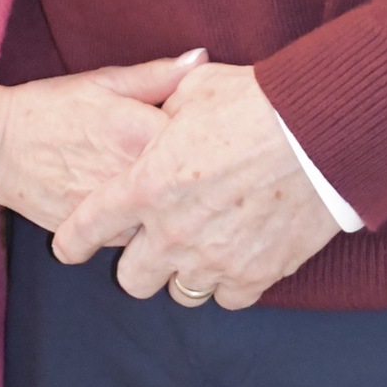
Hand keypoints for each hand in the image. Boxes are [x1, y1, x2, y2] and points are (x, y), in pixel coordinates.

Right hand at [0, 49, 207, 232]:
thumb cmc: (50, 107)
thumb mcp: (104, 82)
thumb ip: (157, 75)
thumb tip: (201, 57)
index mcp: (140, 131)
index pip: (201, 139)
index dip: (210, 135)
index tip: (213, 131)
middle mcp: (132, 175)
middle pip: (190, 184)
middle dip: (198, 176)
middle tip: (204, 165)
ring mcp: (116, 210)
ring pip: (166, 217)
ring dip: (174, 206)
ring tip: (181, 193)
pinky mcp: (99, 233)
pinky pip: (138, 236)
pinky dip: (145, 225)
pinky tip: (146, 211)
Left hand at [52, 62, 341, 309]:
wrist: (318, 132)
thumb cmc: (254, 101)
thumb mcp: (197, 88)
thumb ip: (166, 101)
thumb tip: (163, 100)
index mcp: (149, 183)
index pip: (92, 225)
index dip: (74, 240)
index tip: (68, 247)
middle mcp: (174, 231)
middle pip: (133, 279)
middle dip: (137, 262)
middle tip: (152, 241)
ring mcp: (215, 258)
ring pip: (181, 292)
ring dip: (184, 271)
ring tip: (199, 246)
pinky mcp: (256, 274)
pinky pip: (228, 298)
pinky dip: (227, 281)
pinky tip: (234, 256)